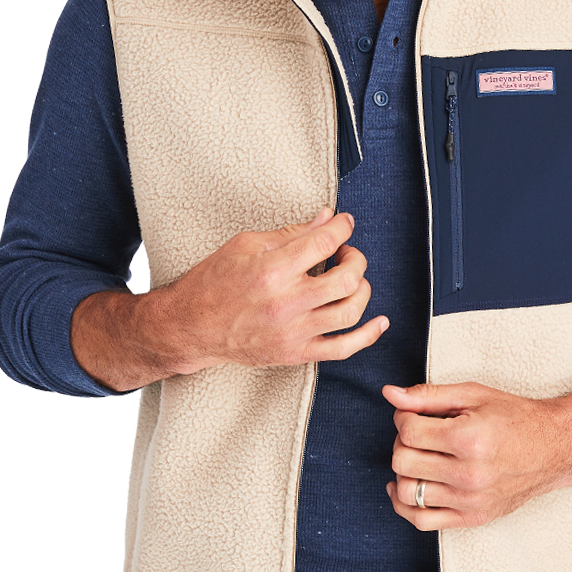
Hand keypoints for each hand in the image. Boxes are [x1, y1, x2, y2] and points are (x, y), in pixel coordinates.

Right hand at [72, 208, 387, 390]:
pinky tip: (379, 322)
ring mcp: (293, 332)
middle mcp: (286, 303)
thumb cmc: (212, 283)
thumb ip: (291, 233)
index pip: (324, 242)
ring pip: (351, 312)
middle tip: (346, 252)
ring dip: (362, 290)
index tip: (344, 223)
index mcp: (272, 270)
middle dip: (355, 258)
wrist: (192, 327)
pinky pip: (343, 349)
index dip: (341, 227)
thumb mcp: (245, 245)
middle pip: (346, 278)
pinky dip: (367, 336)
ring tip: (352, 279)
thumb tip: (326, 218)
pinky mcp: (296, 353)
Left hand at [384, 361, 571, 530]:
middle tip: (418, 433)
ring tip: (419, 457)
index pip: (408, 430)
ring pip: (406, 491)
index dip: (403, 417)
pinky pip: (422, 520)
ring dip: (403, 471)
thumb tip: (389, 394)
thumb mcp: (474, 395)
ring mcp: (470, 500)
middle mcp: (469, 473)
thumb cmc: (515, 417)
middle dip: (402, 442)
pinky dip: (404, 504)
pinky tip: (408, 484)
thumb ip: (429, 395)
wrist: (554, 449)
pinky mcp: (473, 517)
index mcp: (469, 438)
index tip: (415, 414)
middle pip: (402, 460)